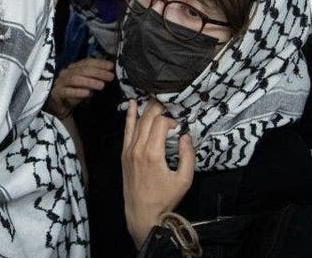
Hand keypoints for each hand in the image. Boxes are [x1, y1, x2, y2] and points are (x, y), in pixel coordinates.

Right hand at [46, 58, 114, 118]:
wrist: (60, 106)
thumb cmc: (75, 92)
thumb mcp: (87, 83)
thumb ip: (95, 77)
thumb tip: (110, 71)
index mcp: (74, 67)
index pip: (86, 62)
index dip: (99, 63)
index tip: (111, 66)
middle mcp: (66, 72)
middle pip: (82, 70)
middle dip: (98, 72)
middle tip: (110, 77)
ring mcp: (60, 82)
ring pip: (74, 79)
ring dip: (89, 82)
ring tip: (101, 85)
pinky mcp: (56, 93)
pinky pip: (67, 91)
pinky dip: (77, 92)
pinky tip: (87, 93)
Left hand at [122, 99, 194, 249]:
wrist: (142, 214)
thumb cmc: (165, 199)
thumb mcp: (184, 180)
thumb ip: (187, 156)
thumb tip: (186, 136)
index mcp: (153, 154)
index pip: (161, 124)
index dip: (171, 120)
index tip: (179, 127)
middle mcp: (138, 149)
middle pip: (148, 119)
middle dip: (159, 108)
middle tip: (169, 103)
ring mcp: (128, 150)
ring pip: (137, 122)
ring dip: (146, 109)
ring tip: (155, 98)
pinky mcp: (124, 154)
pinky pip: (126, 130)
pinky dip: (129, 116)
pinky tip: (132, 104)